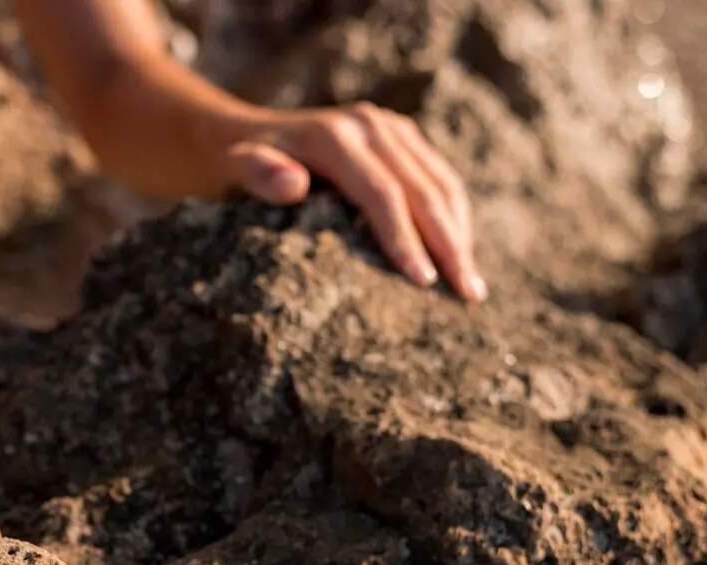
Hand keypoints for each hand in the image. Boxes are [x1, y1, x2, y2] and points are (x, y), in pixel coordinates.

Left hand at [225, 103, 484, 302]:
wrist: (241, 135)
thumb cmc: (236, 166)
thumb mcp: (236, 169)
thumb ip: (259, 174)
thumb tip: (292, 184)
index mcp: (335, 137)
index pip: (383, 193)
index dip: (405, 238)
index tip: (423, 283)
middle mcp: (370, 126)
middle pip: (423, 190)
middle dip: (449, 244)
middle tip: (466, 295)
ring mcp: (390, 129)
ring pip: (441, 184)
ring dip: (461, 235)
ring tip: (471, 288)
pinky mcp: (402, 139)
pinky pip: (438, 179)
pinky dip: (454, 218)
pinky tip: (460, 256)